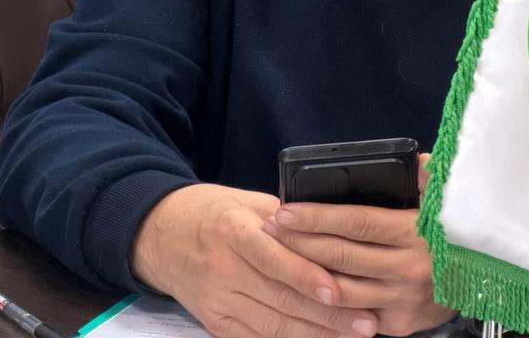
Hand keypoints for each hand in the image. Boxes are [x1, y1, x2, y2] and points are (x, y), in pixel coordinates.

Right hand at [131, 183, 380, 337]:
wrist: (161, 236)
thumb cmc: (214, 212)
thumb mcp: (247, 202)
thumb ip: (287, 219)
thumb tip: (332, 229)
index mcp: (232, 231)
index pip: (272, 258)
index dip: (305, 276)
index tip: (337, 290)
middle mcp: (223, 270)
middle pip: (280, 298)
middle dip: (328, 314)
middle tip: (367, 322)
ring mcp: (218, 302)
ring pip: (273, 326)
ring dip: (317, 334)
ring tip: (355, 335)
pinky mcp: (216, 324)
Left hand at [267, 155, 454, 336]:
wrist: (489, 281)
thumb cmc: (458, 232)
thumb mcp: (448, 197)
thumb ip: (429, 175)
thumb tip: (413, 160)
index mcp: (416, 233)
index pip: (356, 223)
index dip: (317, 216)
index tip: (286, 210)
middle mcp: (408, 269)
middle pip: (340, 256)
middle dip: (299, 242)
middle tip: (271, 229)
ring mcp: (402, 300)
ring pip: (340, 290)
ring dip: (304, 272)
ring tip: (279, 255)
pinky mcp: (399, 324)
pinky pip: (353, 313)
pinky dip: (327, 300)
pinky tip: (306, 285)